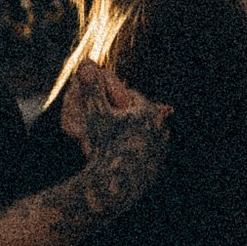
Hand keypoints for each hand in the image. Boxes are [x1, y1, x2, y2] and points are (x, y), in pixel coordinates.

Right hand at [56, 62, 169, 230]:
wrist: (113, 183)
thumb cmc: (103, 144)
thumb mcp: (95, 113)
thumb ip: (92, 87)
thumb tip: (86, 62)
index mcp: (148, 112)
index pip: (131, 98)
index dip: (115, 100)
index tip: (104, 106)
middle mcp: (160, 130)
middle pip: (139, 117)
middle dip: (124, 117)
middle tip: (107, 122)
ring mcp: (160, 151)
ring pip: (143, 136)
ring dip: (130, 135)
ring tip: (112, 139)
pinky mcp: (157, 169)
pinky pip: (143, 156)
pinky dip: (132, 154)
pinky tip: (118, 156)